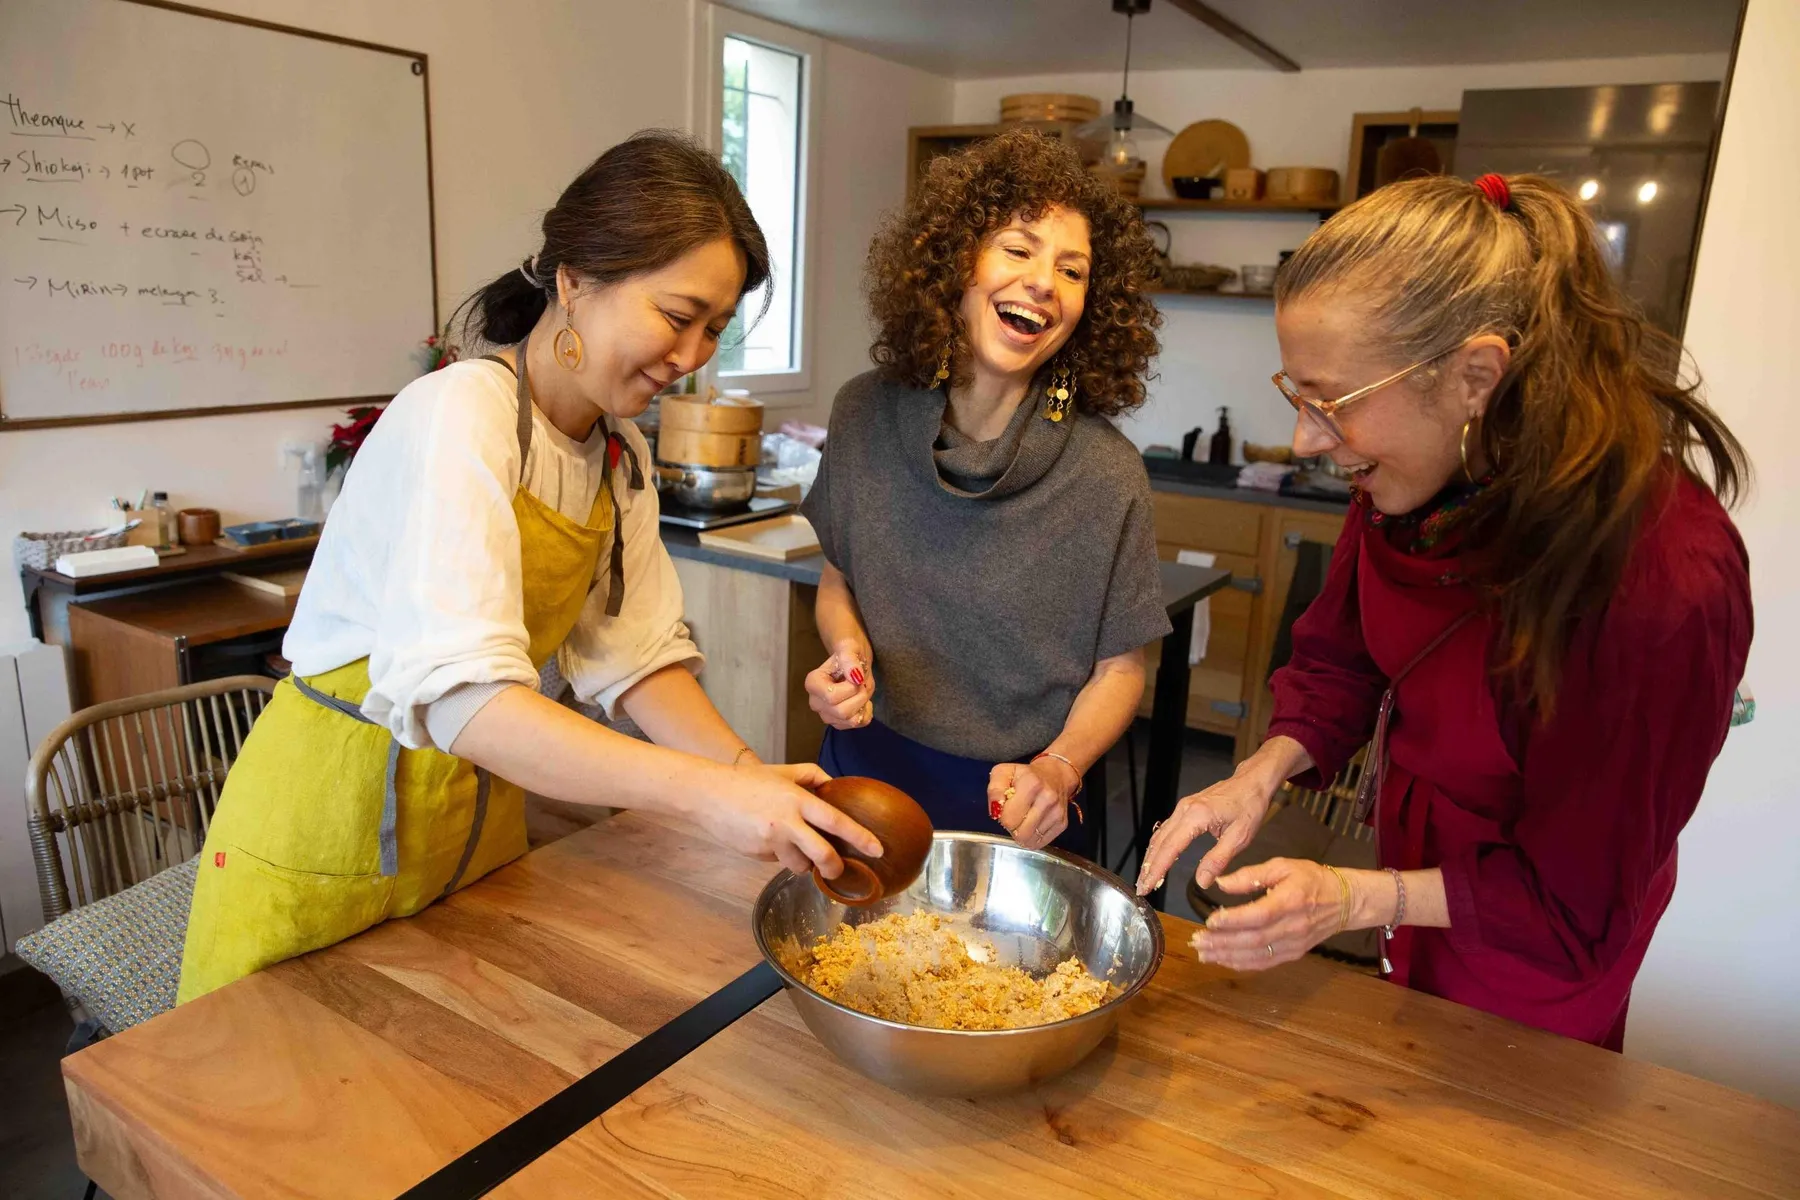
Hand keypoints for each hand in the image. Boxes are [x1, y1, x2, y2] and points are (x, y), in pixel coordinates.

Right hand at [696, 763, 880, 879]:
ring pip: (799, 865)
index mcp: (797, 800)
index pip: (836, 821)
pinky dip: (779, 855)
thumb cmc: (747, 782)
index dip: (860, 837)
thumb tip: (834, 784)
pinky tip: (767, 839)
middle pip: (822, 855)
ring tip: (794, 847)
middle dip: (834, 867)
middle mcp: (786, 823)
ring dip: (802, 863)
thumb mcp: (782, 771)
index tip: (877, 849)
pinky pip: (777, 861)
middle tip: (837, 869)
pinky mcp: (757, 854)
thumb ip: (810, 775)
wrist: (708, 794)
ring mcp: (770, 842)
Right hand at [805, 643, 873, 730]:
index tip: (855, 675)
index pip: (831, 697)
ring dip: (863, 704)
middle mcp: (815, 702)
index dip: (850, 688)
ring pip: (850, 721)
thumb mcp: (849, 649)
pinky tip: (863, 701)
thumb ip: (850, 660)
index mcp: (812, 683)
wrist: (853, 663)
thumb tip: (855, 675)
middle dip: (860, 696)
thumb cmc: (848, 654)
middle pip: (842, 712)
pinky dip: (866, 713)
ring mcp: (826, 715)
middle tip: (861, 683)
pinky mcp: (839, 722)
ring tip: (861, 690)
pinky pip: (858, 724)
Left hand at [987, 760, 1074, 850]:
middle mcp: (1048, 798)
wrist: (1055, 775)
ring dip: (1021, 833)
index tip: (1006, 807)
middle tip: (1013, 814)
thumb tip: (996, 810)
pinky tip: (1032, 823)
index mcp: (1031, 784)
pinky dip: (1031, 837)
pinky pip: (1039, 843)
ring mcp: (1057, 813)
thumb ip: (995, 790)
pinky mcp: (1062, 824)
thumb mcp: (1003, 772)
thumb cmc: (1024, 775)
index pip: (1008, 818)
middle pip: (1020, 833)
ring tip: (1023, 818)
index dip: (1002, 815)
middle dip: (1012, 827)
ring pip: (1029, 840)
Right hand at [1135, 761, 1278, 895]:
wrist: (1253, 782)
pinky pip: (1166, 829)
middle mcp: (1184, 810)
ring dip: (1151, 857)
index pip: (1170, 848)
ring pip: (1159, 835)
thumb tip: (1202, 881)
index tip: (1148, 886)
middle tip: (1142, 888)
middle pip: (1159, 842)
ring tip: (1147, 877)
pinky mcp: (1186, 808)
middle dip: (1148, 867)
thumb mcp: (1240, 837)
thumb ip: (1218, 860)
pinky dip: (1159, 846)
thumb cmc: (1250, 806)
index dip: (1157, 869)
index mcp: (1197, 816)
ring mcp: (1183, 807)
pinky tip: (1157, 857)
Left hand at [1187, 858, 1344, 969]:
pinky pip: (1265, 963)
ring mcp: (1294, 944)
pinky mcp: (1293, 954)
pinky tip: (1223, 960)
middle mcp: (1293, 927)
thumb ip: (1251, 875)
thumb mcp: (1282, 866)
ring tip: (1202, 953)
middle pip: (1254, 940)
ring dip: (1227, 956)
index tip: (1210, 920)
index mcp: (1290, 901)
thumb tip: (1221, 883)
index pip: (1259, 915)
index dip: (1233, 921)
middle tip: (1196, 940)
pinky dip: (1242, 964)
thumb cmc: (1311, 879)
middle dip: (1222, 943)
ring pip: (1257, 955)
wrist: (1345, 901)